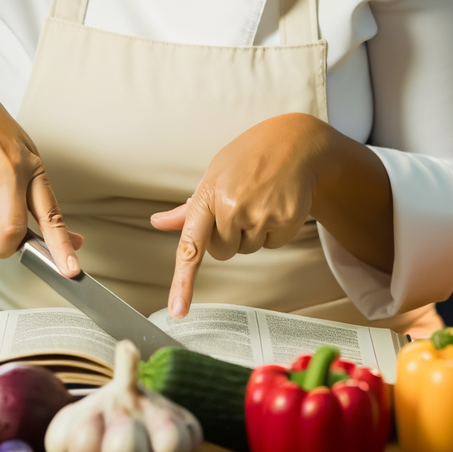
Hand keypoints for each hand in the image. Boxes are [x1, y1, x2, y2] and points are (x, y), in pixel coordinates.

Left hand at [150, 113, 332, 316]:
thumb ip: (188, 208)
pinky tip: (277, 202)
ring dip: (252, 231)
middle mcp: (232, 206)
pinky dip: (274, 229)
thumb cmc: (249, 157)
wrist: (295, 142)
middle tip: (242, 202)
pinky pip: (271, 244)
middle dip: (229, 235)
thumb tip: (156, 222)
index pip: (191, 245)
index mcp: (208, 194)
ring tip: (260, 197)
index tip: (178, 310)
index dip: (183, 280)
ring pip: (247, 249)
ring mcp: (260, 214)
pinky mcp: (285, 220)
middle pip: (222, 252)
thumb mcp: (215, 174)